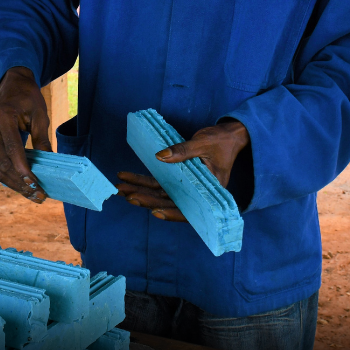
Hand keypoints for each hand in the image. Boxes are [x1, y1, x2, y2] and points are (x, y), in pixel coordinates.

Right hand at [0, 67, 52, 201]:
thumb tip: (50, 163)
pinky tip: (22, 185)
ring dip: (14, 184)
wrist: (10, 84)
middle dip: (20, 182)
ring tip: (32, 195)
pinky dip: (8, 177)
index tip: (35, 184)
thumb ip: (42, 138)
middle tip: (39, 195)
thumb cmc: (28, 96)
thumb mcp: (40, 113)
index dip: (22, 169)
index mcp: (3, 117)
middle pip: (2, 163)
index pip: (12, 148)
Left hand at [117, 120, 249, 221]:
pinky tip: (128, 180)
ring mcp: (185, 187)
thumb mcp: (203, 143)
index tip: (155, 212)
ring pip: (160, 194)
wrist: (228, 136)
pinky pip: (159, 183)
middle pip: (169, 201)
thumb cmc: (221, 141)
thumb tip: (160, 157)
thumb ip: (183, 151)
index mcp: (209, 191)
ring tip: (120, 189)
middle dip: (147, 200)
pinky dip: (144, 182)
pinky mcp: (178, 179)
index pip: (190, 209)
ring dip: (140, 191)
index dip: (172, 213)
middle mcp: (196, 193)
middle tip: (127, 196)